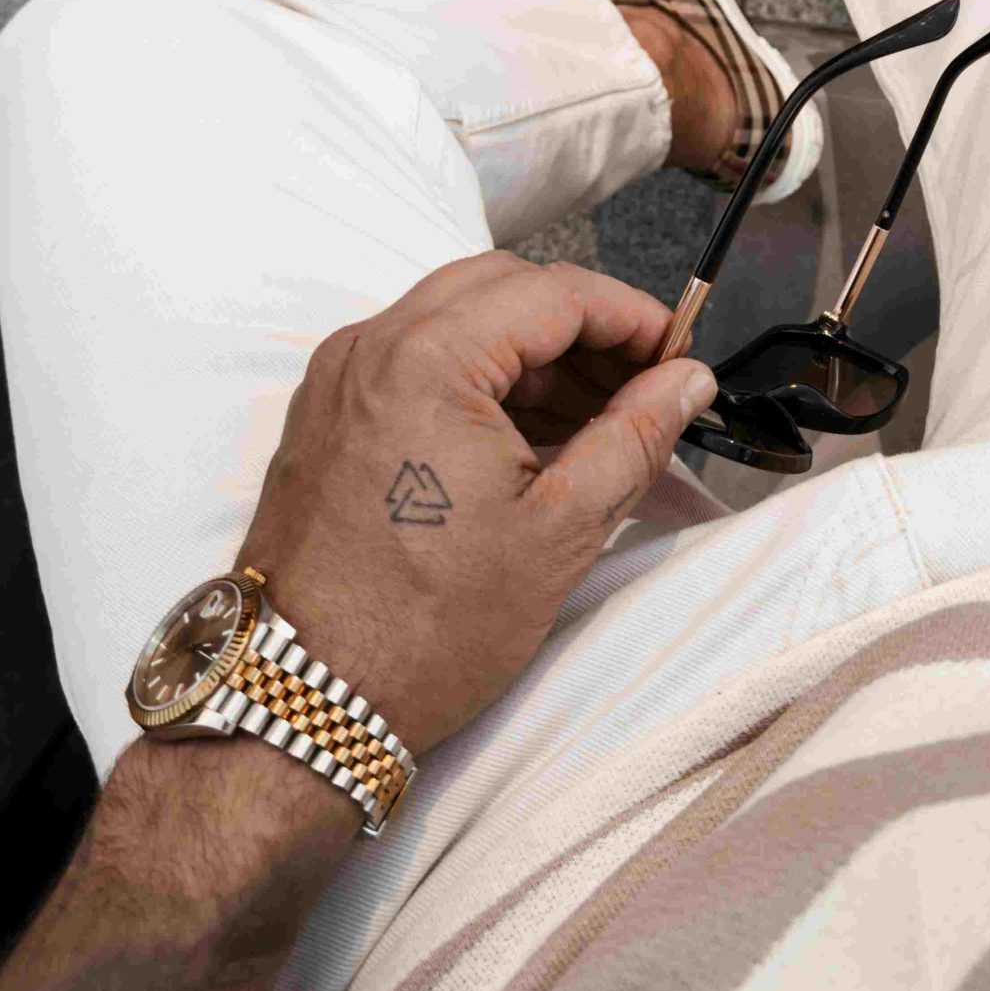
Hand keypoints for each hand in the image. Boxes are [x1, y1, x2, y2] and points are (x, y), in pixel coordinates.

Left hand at [230, 252, 716, 752]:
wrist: (305, 702)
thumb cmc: (418, 630)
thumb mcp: (559, 531)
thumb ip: (634, 437)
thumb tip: (684, 382)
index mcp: (424, 360)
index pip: (553, 291)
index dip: (631, 316)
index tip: (677, 352)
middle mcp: (370, 349)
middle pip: (503, 289)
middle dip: (584, 327)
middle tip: (645, 381)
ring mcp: (341, 380)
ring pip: (459, 320)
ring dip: (535, 353)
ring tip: (601, 419)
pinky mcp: (328, 416)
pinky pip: (417, 362)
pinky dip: (481, 379)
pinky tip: (533, 436)